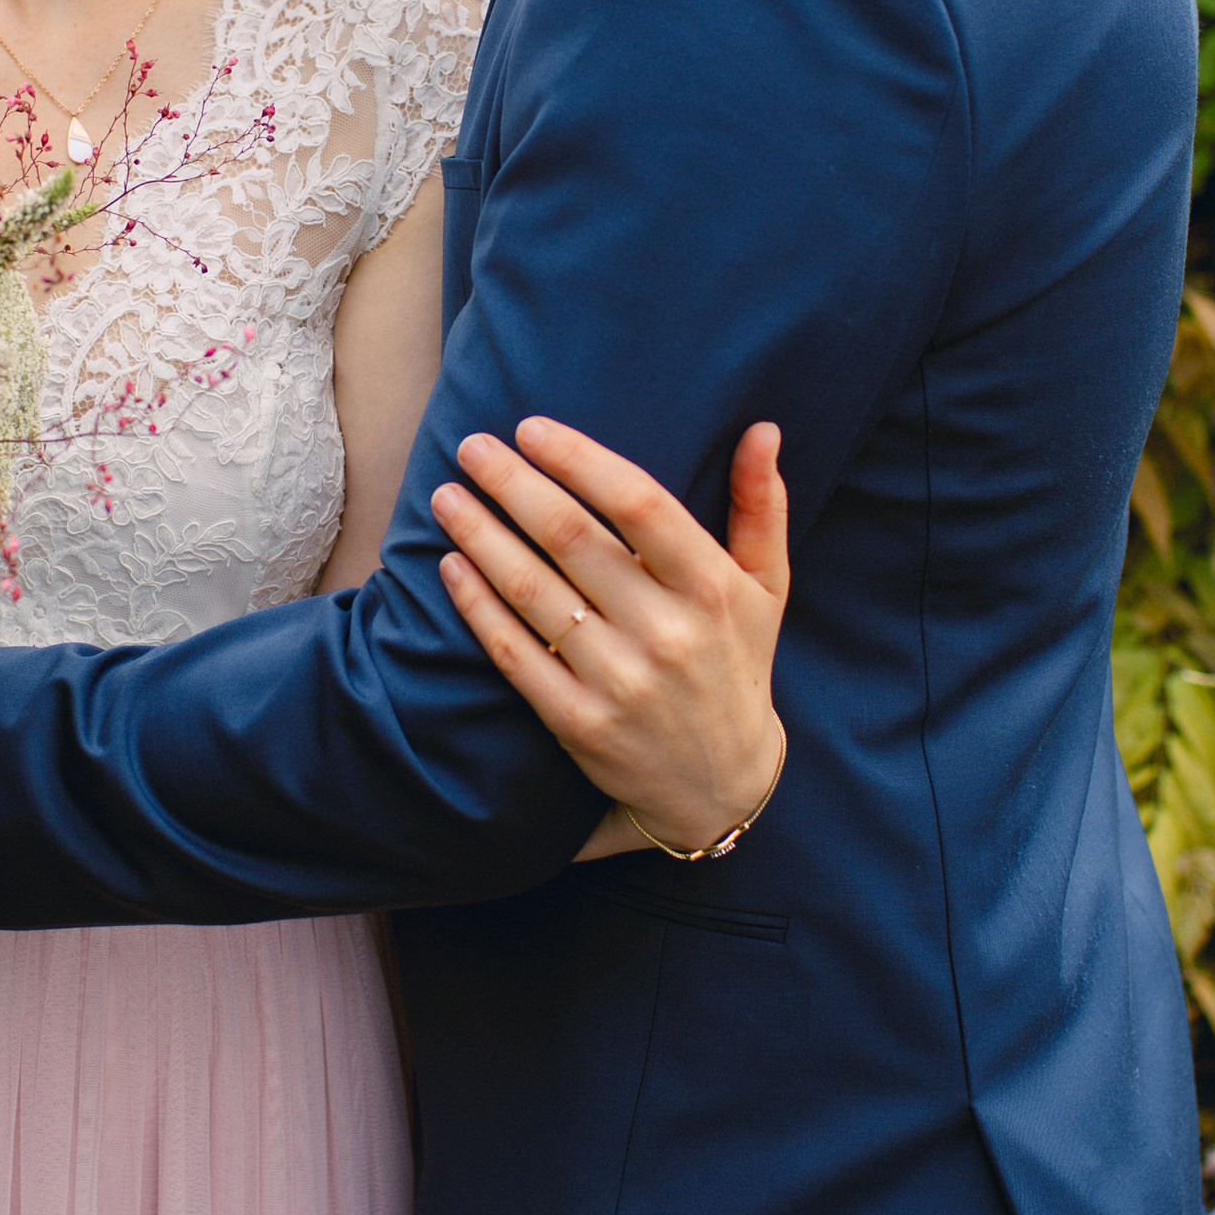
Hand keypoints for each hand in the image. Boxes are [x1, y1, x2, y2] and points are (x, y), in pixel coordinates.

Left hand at [430, 418, 787, 859]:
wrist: (721, 786)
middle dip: (511, 484)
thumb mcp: (767, 589)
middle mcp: (667, 632)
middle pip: (571, 538)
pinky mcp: (578, 722)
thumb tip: (762, 428)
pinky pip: (514, 652)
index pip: (638, 503)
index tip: (532, 429)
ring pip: (532, 591)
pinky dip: (477, 605)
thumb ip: (761, 507)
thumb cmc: (738, 664)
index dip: (579, 459)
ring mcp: (619, 680)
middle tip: (471, 448)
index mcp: (712, 588)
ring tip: (447, 498)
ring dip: (480, 537)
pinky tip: (452, 566)